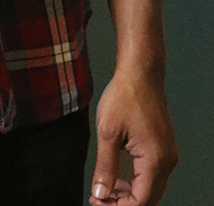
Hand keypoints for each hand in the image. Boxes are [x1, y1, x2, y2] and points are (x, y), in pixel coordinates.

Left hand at [89, 69, 177, 205]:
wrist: (141, 72)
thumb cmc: (124, 97)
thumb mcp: (108, 132)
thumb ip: (105, 167)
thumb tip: (100, 194)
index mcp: (155, 160)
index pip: (140, 202)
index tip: (96, 201)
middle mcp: (168, 161)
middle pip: (148, 199)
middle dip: (123, 203)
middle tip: (98, 197)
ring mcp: (169, 154)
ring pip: (152, 188)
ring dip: (131, 194)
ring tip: (106, 189)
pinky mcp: (165, 147)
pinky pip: (154, 175)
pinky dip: (138, 181)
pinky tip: (120, 177)